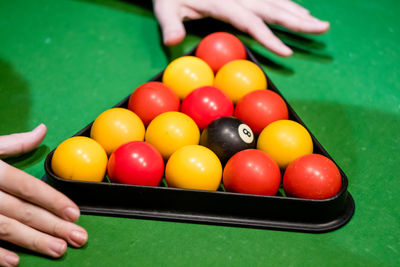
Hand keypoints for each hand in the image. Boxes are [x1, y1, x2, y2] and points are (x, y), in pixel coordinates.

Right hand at [0, 124, 87, 266]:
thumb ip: (14, 142)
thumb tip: (42, 130)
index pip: (28, 186)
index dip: (53, 200)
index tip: (75, 213)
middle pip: (23, 211)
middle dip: (53, 225)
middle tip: (79, 237)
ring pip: (6, 228)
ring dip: (33, 241)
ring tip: (58, 250)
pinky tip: (15, 262)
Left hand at [153, 0, 329, 55]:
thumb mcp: (164, 7)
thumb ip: (169, 24)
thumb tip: (172, 41)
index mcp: (222, 2)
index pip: (250, 22)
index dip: (269, 37)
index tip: (288, 52)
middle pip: (273, 9)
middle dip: (299, 21)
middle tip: (323, 29)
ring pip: (275, 0)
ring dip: (297, 11)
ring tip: (317, 22)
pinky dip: (286, 2)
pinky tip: (297, 8)